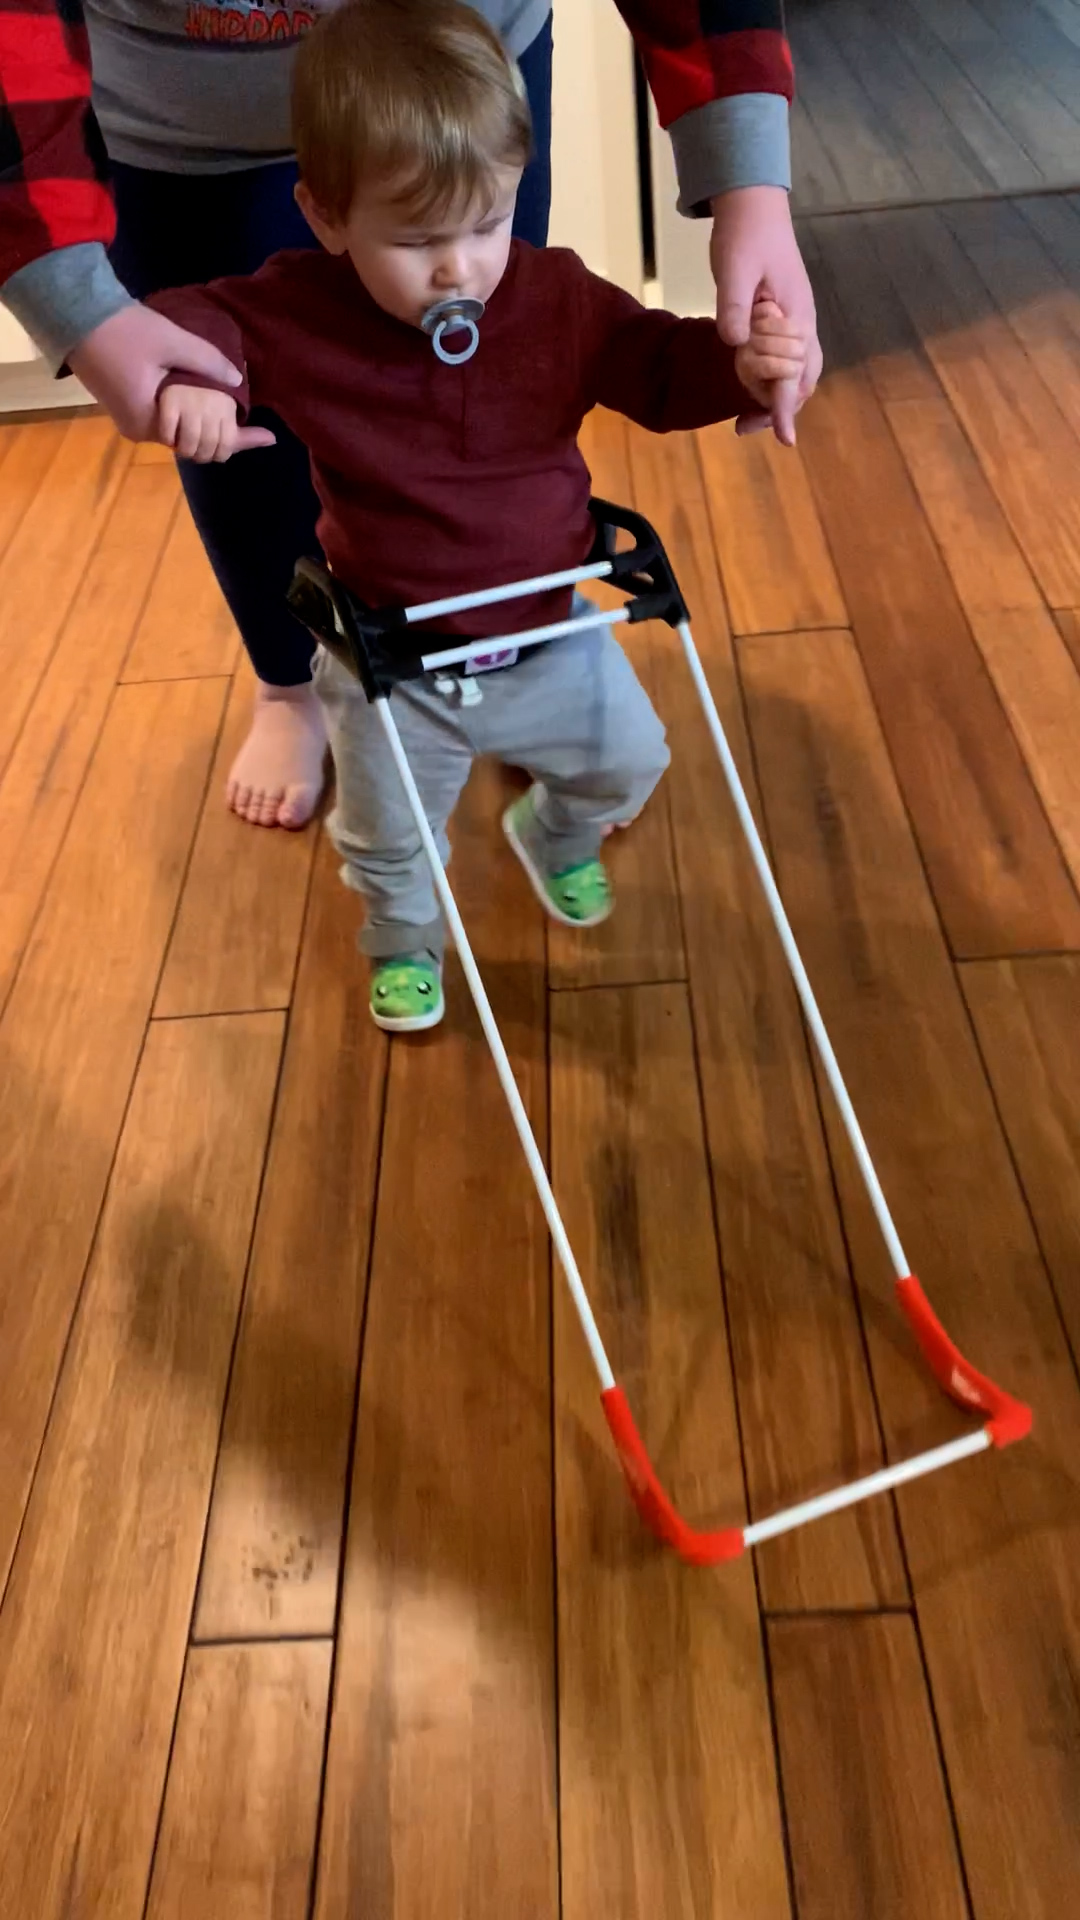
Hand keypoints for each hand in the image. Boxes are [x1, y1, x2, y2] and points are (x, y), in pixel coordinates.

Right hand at [68, 303, 246, 441]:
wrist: (74, 314)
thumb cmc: (123, 330)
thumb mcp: (172, 342)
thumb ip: (208, 362)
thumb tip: (240, 380)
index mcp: (149, 423)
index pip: (202, 444)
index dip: (236, 442)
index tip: (268, 435)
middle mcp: (139, 430)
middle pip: (190, 442)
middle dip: (221, 438)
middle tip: (256, 429)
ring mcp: (129, 420)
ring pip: (177, 432)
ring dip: (202, 425)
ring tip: (238, 420)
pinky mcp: (124, 406)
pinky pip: (164, 420)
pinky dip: (186, 415)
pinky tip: (207, 406)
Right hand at [158, 383, 264, 462]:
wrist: (173, 365)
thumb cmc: (202, 394)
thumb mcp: (225, 414)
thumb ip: (246, 433)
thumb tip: (273, 440)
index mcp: (228, 407)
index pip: (227, 446)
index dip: (217, 454)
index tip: (209, 450)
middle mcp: (212, 404)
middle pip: (208, 448)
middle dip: (199, 455)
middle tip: (193, 450)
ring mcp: (190, 401)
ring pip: (189, 445)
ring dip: (183, 451)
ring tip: (180, 445)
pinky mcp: (169, 400)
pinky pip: (168, 434)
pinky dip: (167, 439)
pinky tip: (168, 435)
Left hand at [710, 185, 822, 445]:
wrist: (753, 207)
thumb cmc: (744, 235)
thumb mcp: (733, 268)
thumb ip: (733, 306)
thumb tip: (734, 343)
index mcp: (795, 316)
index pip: (793, 373)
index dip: (785, 408)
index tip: (785, 440)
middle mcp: (802, 324)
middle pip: (802, 382)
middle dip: (779, 409)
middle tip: (743, 427)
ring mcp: (796, 323)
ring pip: (798, 374)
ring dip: (776, 399)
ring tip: (745, 419)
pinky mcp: (785, 320)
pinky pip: (786, 361)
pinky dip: (772, 381)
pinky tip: (749, 386)